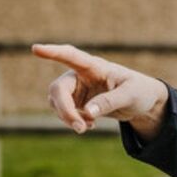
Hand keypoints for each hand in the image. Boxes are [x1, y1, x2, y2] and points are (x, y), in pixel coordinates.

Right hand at [31, 43, 168, 135]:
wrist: (141, 102)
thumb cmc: (139, 91)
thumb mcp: (130, 96)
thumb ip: (110, 102)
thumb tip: (88, 112)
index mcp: (94, 66)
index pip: (71, 56)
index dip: (53, 53)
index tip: (35, 48)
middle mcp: (80, 75)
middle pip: (58, 89)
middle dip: (65, 110)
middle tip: (80, 127)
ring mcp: (76, 89)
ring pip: (57, 103)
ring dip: (68, 118)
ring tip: (88, 127)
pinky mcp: (76, 102)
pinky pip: (64, 112)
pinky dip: (73, 121)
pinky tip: (90, 125)